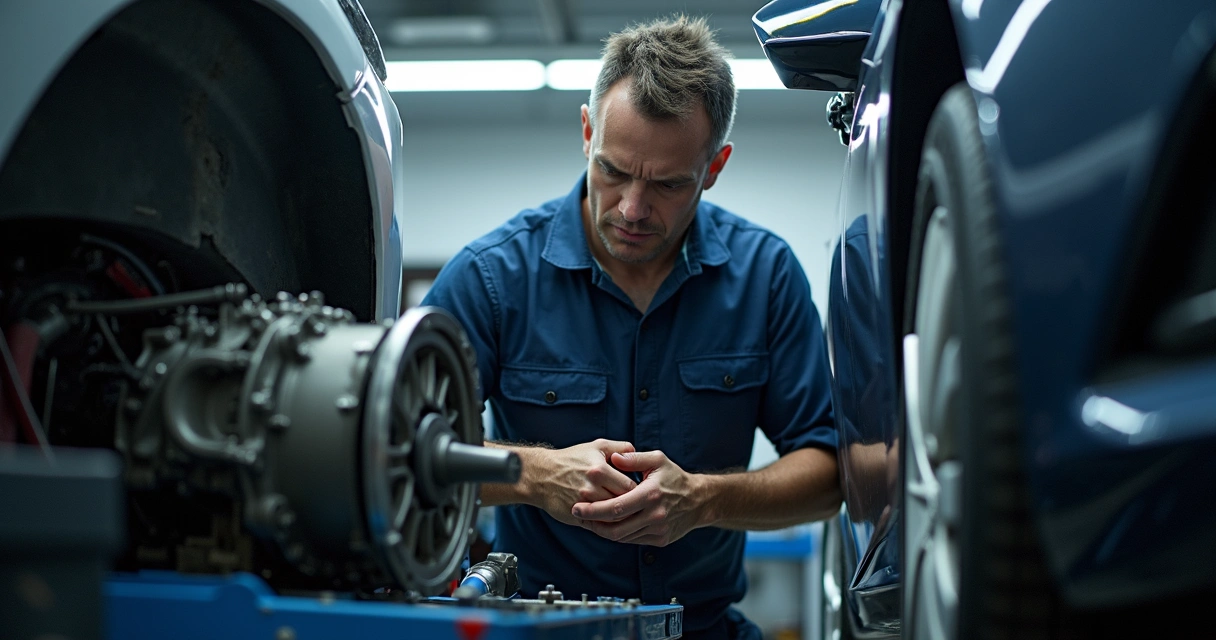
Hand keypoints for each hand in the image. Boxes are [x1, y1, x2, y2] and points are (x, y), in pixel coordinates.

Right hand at [528, 439, 638, 526]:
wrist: (541, 475)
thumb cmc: (571, 459)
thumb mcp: (596, 446)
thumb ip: (620, 448)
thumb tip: (637, 453)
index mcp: (599, 471)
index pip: (630, 487)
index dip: (639, 491)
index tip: (641, 491)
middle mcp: (591, 489)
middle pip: (623, 504)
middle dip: (632, 505)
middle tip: (639, 505)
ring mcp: (583, 505)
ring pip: (613, 517)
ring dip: (622, 517)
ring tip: (629, 513)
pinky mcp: (576, 516)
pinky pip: (599, 525)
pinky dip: (608, 524)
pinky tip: (613, 519)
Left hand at [571, 450, 704, 546]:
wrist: (699, 501)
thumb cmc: (674, 477)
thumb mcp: (657, 460)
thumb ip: (634, 458)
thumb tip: (613, 457)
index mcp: (651, 495)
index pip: (616, 507)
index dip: (594, 510)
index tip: (577, 507)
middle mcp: (654, 515)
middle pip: (616, 527)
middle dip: (593, 523)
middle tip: (577, 515)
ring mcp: (658, 530)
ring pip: (622, 537)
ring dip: (603, 531)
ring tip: (588, 521)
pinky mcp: (660, 540)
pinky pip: (633, 541)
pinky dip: (618, 535)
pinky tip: (607, 526)